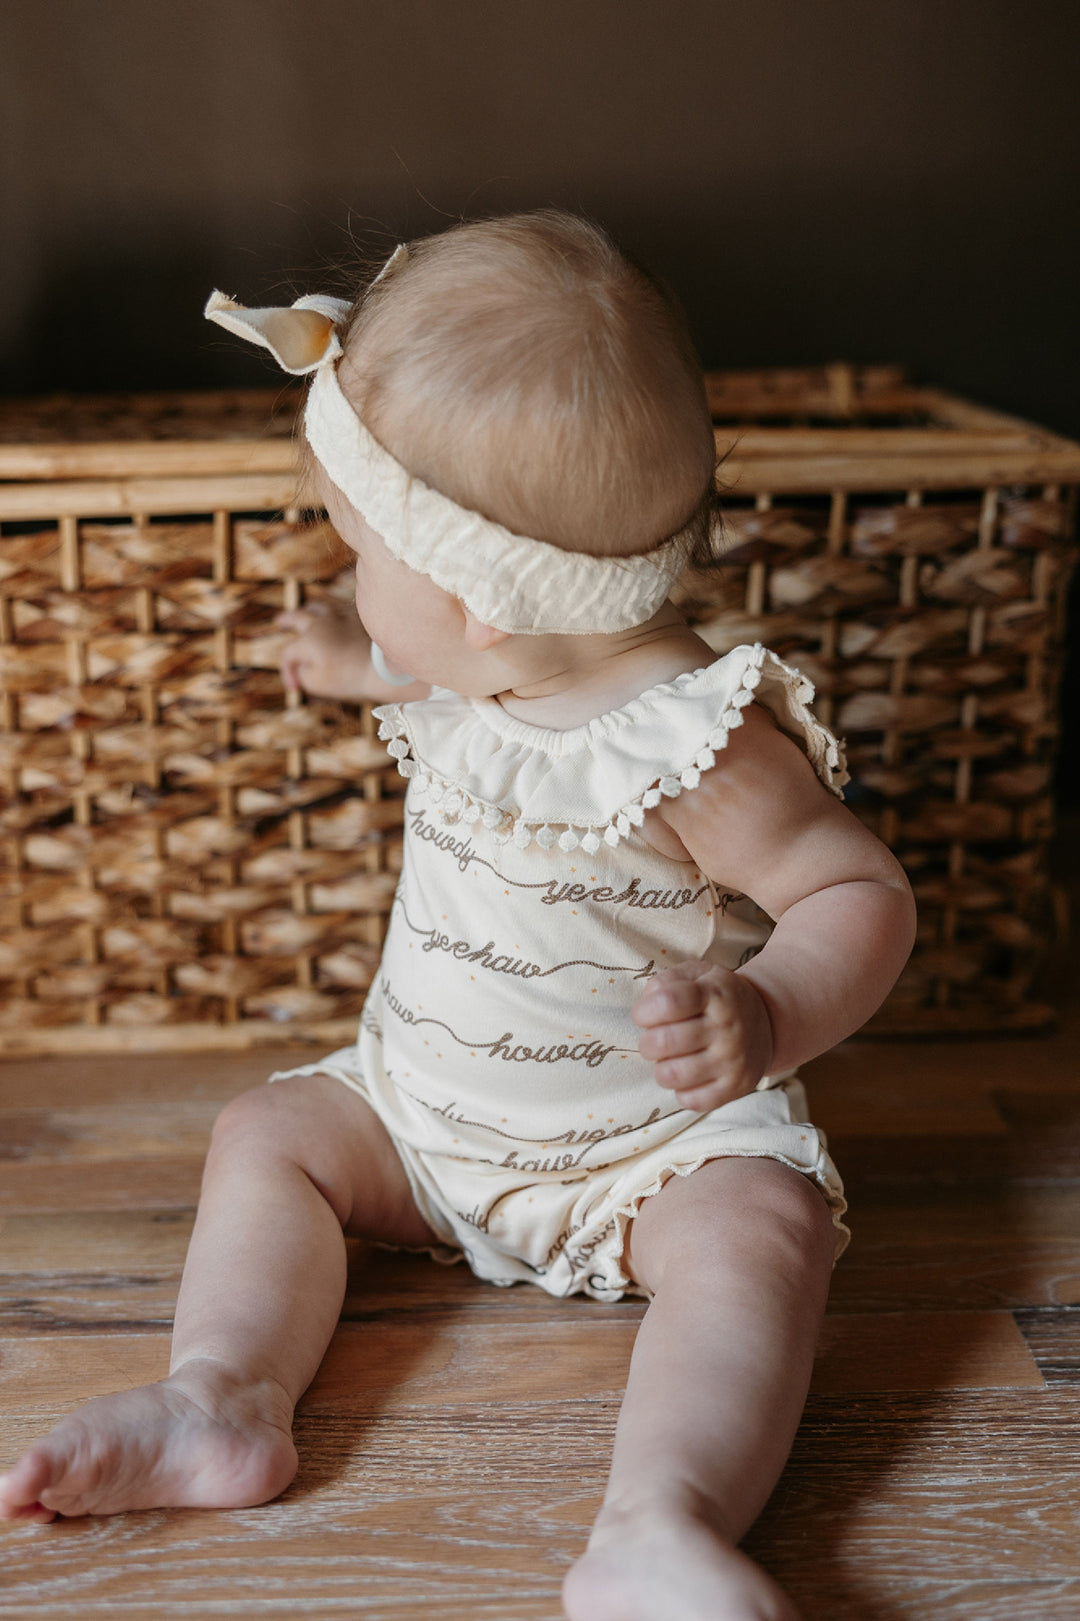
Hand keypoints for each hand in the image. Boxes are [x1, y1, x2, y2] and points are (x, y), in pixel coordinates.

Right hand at [276, 602, 373, 699]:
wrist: (382, 666)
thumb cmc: (349, 677)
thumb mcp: (316, 683)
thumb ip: (302, 673)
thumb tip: (301, 666)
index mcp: (307, 640)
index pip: (288, 653)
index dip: (287, 671)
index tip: (295, 688)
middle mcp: (321, 624)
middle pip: (297, 617)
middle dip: (286, 620)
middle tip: (279, 621)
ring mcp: (341, 619)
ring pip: (319, 607)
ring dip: (309, 610)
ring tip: (306, 611)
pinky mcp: (359, 620)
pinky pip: (341, 612)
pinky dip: (332, 615)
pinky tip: (335, 620)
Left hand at [632, 960, 773, 1111]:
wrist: (768, 1020)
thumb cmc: (719, 997)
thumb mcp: (698, 974)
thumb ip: (668, 981)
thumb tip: (648, 1002)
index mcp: (714, 994)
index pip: (667, 1002)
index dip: (644, 1011)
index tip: (643, 1015)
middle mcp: (727, 1027)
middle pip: (663, 1042)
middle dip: (647, 1043)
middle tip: (655, 1040)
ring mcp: (733, 1060)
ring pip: (671, 1075)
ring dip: (661, 1068)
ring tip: (670, 1059)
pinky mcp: (736, 1087)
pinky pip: (691, 1100)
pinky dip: (681, 1090)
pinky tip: (688, 1076)